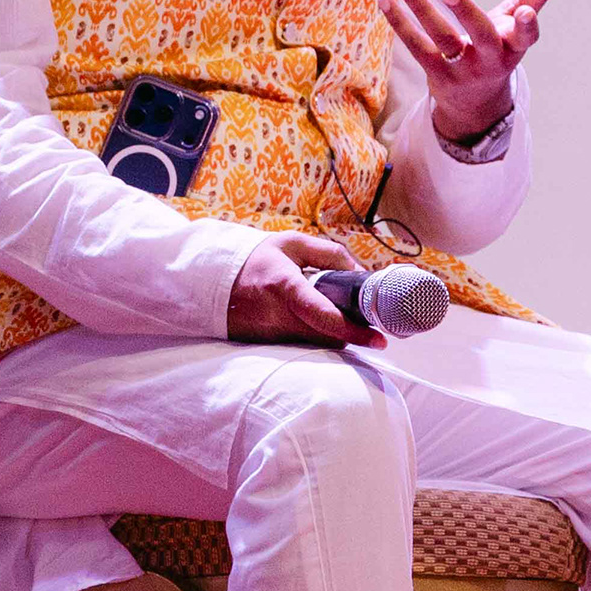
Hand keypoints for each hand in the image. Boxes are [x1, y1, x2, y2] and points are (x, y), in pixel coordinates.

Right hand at [227, 232, 384, 347]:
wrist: (212, 279)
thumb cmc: (256, 259)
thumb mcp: (292, 243)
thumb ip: (329, 253)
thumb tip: (358, 270)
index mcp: (285, 286)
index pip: (324, 315)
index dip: (354, 330)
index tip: (378, 338)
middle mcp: (277, 315)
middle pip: (327, 337)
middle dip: (350, 333)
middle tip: (365, 323)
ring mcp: (269, 334)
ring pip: (315, 345)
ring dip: (333, 336)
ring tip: (338, 318)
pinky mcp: (265, 346)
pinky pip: (299, 347)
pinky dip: (313, 337)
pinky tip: (313, 323)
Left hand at [389, 0, 572, 142]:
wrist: (474, 101)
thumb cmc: (499, 48)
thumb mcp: (518, 26)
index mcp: (515, 46)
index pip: (525, 37)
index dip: (525, 25)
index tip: (523, 11)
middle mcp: (490, 59)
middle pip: (480, 35)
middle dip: (466, 13)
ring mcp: (462, 69)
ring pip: (442, 39)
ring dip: (423, 11)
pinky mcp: (436, 73)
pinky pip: (416, 46)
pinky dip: (400, 23)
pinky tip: (386, 1)